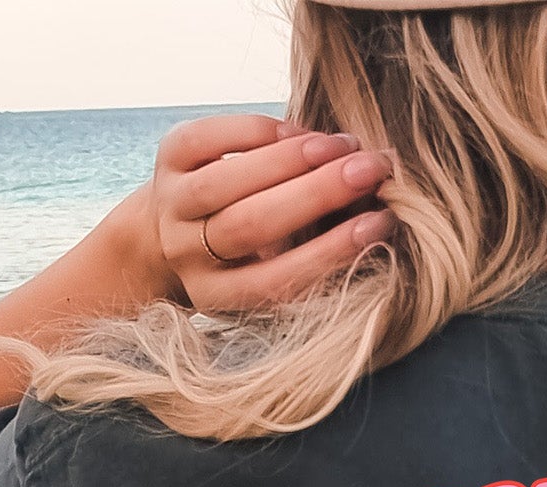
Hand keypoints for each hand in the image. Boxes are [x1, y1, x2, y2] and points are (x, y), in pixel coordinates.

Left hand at [147, 112, 393, 312]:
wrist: (172, 226)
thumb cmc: (246, 253)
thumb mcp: (271, 269)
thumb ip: (310, 253)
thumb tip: (375, 215)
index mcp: (218, 295)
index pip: (277, 280)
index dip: (330, 252)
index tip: (379, 224)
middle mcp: (187, 255)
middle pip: (252, 224)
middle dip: (317, 194)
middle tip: (370, 171)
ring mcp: (171, 205)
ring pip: (230, 180)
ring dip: (292, 158)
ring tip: (342, 146)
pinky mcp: (166, 158)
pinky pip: (211, 138)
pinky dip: (260, 130)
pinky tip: (299, 132)